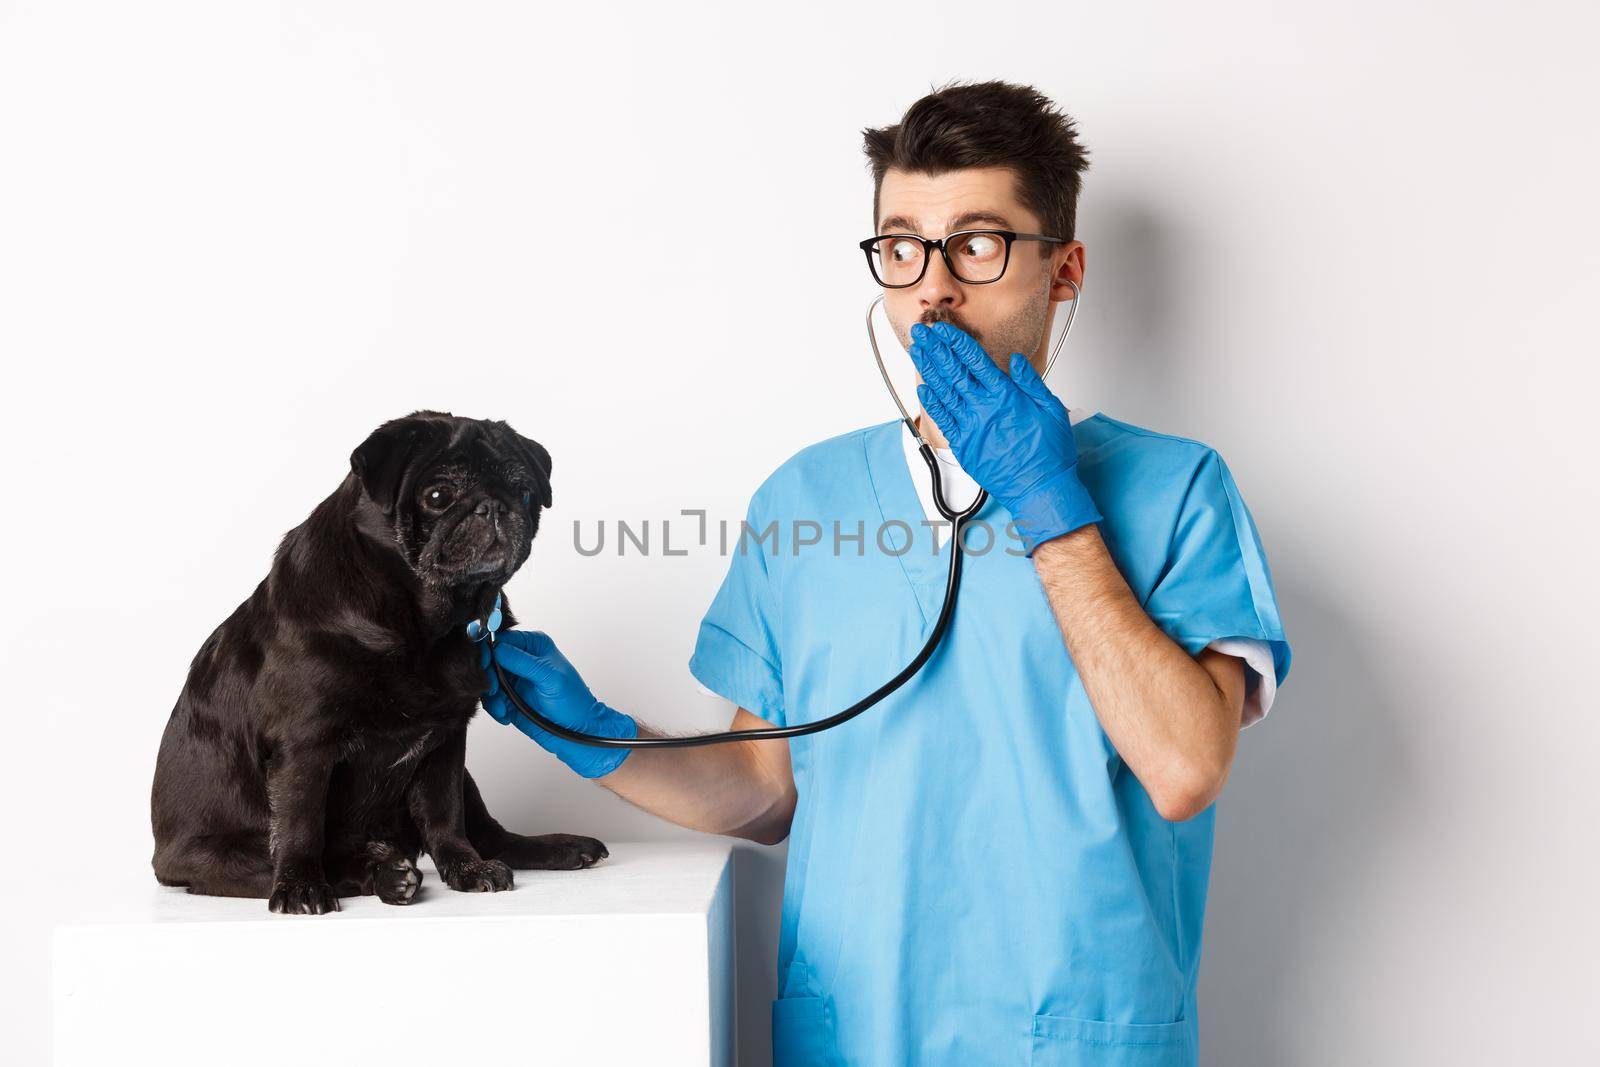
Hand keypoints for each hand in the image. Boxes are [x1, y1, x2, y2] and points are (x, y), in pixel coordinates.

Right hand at [479, 631, 636, 778]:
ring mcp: (514, 679)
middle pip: (489, 660)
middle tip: (494, 690)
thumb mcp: (550, 678)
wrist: (577, 732)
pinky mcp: (508, 698)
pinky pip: (490, 699)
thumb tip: (497, 648)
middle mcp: (521, 659)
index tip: (486, 665)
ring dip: (491, 696)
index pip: (502, 639)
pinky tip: (505, 715)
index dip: (490, 651)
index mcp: (534, 646)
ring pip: (487, 680)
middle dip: (489, 676)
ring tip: (503, 709)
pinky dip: (494, 708)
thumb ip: (523, 662)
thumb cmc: (574, 702)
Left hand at [908, 320, 1100, 554]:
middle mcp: (983, 408)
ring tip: (916, 352)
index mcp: (1005, 396)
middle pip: (953, 372)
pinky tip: (923, 388)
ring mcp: (970, 428)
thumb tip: (1015, 361)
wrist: (1039, 488)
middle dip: (935, 349)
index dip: (955, 342)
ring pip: (943, 392)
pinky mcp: (963, 446)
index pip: (974, 360)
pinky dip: (932, 403)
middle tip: (920, 333)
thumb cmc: (1049, 453)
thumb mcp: (1051, 409)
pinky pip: (943, 420)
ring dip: (928, 370)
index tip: (942, 330)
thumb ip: (1030, 382)